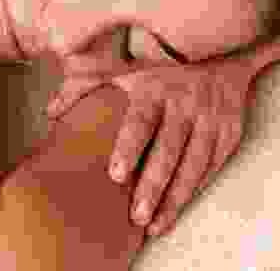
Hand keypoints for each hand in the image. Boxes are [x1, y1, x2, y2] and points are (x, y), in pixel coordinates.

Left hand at [46, 56, 256, 235]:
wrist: (221, 52)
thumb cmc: (158, 67)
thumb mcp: (121, 68)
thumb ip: (82, 86)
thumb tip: (49, 111)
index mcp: (154, 86)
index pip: (141, 120)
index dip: (129, 147)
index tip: (115, 174)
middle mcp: (185, 102)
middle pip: (169, 149)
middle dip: (153, 184)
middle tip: (135, 216)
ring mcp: (211, 118)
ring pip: (194, 164)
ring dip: (175, 197)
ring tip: (154, 226)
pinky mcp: (230, 133)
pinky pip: (212, 167)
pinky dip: (195, 191)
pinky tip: (176, 210)